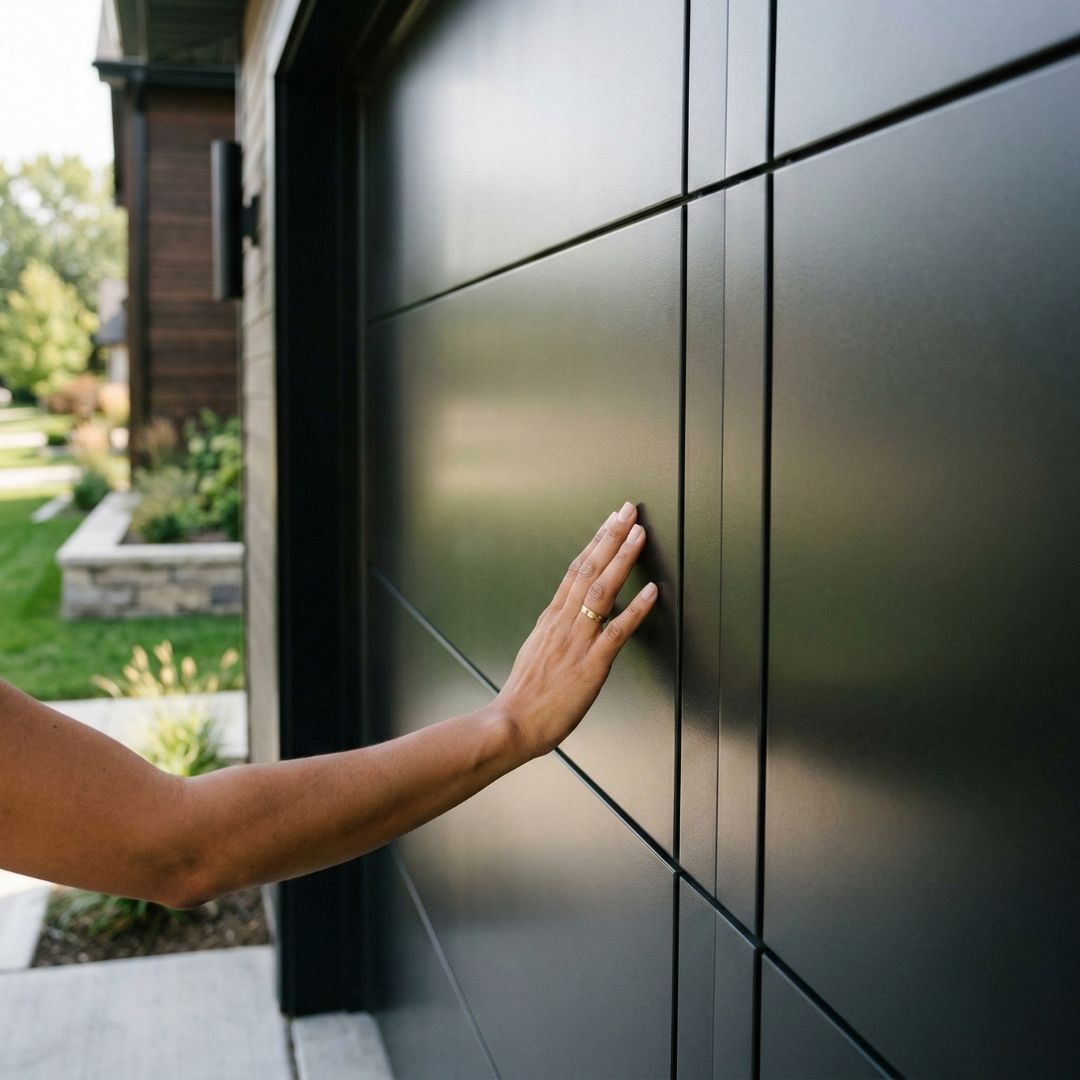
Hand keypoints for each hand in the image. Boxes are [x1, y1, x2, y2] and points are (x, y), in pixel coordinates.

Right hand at [495, 501, 657, 758]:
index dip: (595, 543)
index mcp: (551, 619)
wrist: (512, 723)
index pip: (575, 570)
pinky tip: (652, 591)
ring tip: (639, 535)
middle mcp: (563, 623)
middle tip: (628, 510)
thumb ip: (553, 632)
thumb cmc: (524, 697)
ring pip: (601, 590)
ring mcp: (577, 641)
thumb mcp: (535, 652)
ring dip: (622, 559)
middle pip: (588, 569)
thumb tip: (565, 618)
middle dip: (610, 537)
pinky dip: (635, 608)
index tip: (610, 521)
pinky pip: (617, 631)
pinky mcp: (591, 664)